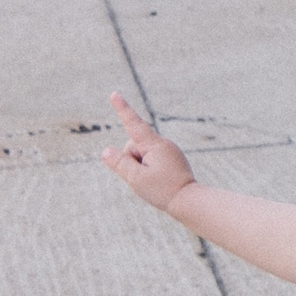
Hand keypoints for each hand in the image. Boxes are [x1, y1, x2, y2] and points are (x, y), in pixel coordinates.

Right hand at [102, 89, 194, 215]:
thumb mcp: (136, 179)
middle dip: (131, 160)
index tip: (114, 94)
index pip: (134, 123)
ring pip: (142, 155)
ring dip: (140, 167)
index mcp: (155, 144)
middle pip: (133, 146)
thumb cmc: (163, 190)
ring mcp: (168, 150)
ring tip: (154, 182)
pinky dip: (148, 170)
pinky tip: (159, 181)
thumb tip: (106, 151)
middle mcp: (163, 143)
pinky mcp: (171, 158)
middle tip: (145, 179)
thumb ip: (119, 163)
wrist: (189, 201)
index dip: (122, 109)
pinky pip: (151, 160)